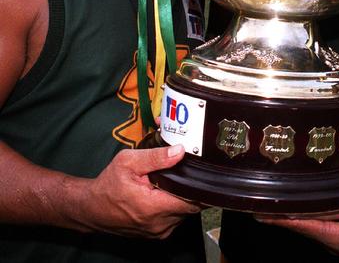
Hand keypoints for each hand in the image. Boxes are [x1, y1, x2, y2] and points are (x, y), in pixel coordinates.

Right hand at [80, 145, 199, 237]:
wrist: (91, 208)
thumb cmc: (108, 185)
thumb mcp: (128, 162)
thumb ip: (156, 157)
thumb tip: (179, 151)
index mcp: (153, 207)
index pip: (192, 201)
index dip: (200, 187)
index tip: (201, 174)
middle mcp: (159, 224)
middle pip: (191, 206)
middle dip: (192, 189)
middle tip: (184, 174)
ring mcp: (158, 231)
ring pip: (185, 213)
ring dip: (182, 198)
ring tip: (171, 183)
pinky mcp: (157, 234)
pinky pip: (176, 218)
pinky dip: (175, 206)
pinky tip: (165, 194)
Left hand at [266, 158, 338, 261]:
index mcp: (336, 236)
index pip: (301, 225)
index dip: (280, 218)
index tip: (260, 212)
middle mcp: (333, 239)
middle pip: (302, 224)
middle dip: (283, 213)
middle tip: (264, 202)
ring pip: (314, 223)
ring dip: (299, 212)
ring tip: (282, 199)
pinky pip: (326, 221)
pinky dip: (315, 211)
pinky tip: (314, 202)